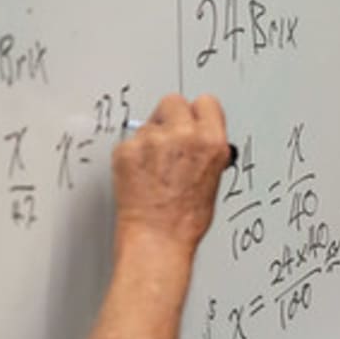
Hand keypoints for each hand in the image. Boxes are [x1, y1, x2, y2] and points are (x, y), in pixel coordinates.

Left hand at [112, 94, 230, 248]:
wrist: (157, 236)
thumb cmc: (186, 218)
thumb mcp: (214, 179)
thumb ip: (206, 149)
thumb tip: (197, 136)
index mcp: (211, 143)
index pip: (206, 103)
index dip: (199, 114)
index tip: (194, 121)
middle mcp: (183, 136)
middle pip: (174, 102)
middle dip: (172, 117)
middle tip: (170, 139)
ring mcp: (151, 140)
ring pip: (149, 121)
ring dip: (151, 137)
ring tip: (155, 166)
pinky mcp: (126, 149)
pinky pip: (130, 140)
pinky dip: (133, 153)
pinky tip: (141, 173)